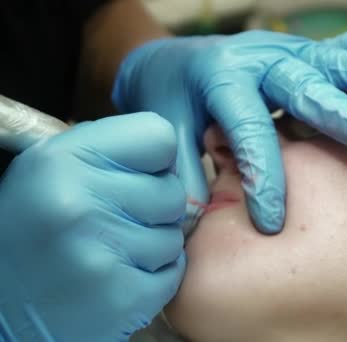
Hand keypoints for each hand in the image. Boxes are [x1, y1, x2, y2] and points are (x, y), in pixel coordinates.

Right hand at [0, 113, 185, 340]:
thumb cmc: (32, 233)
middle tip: (116, 222)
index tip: (134, 177)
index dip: (154, 160)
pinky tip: (118, 278)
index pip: (159, 137)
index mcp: (62, 160)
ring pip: (174, 236)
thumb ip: (106, 153)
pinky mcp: (121, 297)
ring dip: (153, 247)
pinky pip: (173, 273)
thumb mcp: (48, 173)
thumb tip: (167, 151)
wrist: (2, 307)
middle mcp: (78, 204)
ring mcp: (100, 254)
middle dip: (155, 209)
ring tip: (111, 253)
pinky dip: (155, 279)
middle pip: (173, 191)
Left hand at [113, 5, 346, 233]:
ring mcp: (282, 51)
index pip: (248, 131)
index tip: (273, 222)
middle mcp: (258, 60)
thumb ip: (184, 173)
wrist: (169, 61)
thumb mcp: (168, 133)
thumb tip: (195, 221)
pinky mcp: (299, 51)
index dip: (262, 176)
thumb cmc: (171, 101)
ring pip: (328, 63)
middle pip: (301, 89)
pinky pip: (335, 45)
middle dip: (338, 115)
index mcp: (221, 80)